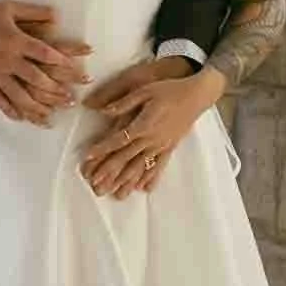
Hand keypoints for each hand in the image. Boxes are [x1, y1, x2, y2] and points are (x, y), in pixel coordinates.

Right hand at [0, 0, 89, 123]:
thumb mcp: (9, 7)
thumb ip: (34, 12)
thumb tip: (57, 17)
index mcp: (16, 40)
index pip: (44, 53)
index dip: (63, 62)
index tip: (77, 70)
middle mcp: (7, 59)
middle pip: (35, 78)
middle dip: (56, 90)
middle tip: (71, 100)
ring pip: (18, 95)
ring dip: (37, 107)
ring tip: (51, 116)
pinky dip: (10, 110)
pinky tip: (22, 118)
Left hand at [79, 56, 222, 197]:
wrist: (197, 96)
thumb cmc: (170, 90)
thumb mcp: (145, 90)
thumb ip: (124, 103)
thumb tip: (104, 111)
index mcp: (142, 124)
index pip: (117, 140)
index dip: (102, 149)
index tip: (88, 157)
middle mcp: (151, 139)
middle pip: (126, 158)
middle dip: (108, 171)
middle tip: (94, 183)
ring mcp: (162, 146)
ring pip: (141, 167)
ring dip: (127, 181)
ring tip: (116, 195)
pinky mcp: (170, 147)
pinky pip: (159, 166)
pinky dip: (151, 178)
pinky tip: (143, 189)